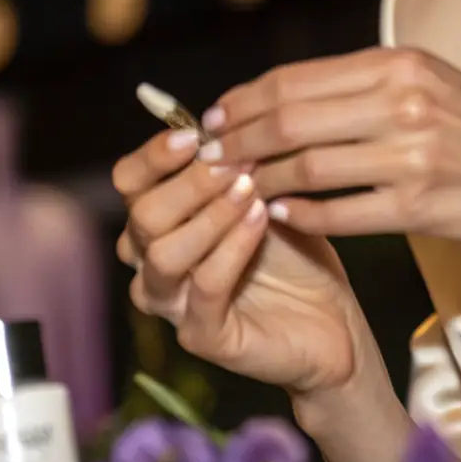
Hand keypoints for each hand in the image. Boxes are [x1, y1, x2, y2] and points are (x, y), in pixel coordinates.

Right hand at [112, 130, 364, 392]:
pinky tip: (260, 220)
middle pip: (142, 215)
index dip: (154, 156)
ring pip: (164, 254)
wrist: (331, 318)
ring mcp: (174, 304)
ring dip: (210, 214)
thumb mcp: (265, 193)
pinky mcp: (203, 337)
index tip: (195, 136)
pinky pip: (204, 288)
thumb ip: (235, 164)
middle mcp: (153, 262)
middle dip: (190, 182)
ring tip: (251, 189)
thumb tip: (218, 124)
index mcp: (160, 221)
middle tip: (236, 163)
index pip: (129, 182)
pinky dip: (232, 248)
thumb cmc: (292, 251)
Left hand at [199, 47, 460, 243]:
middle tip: (208, 160)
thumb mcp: (431, 83)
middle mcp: (402, 102)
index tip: (213, 120)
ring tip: (235, 190)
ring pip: (306, 167)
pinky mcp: (419, 205)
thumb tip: (288, 96)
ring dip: (259, 181)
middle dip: (237, 142)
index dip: (242, 101)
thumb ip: (366, 85)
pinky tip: (282, 215)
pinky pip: (339, 212)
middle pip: (288, 120)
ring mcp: (411, 155)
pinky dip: (301, 214)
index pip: (294, 80)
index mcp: (399, 65)